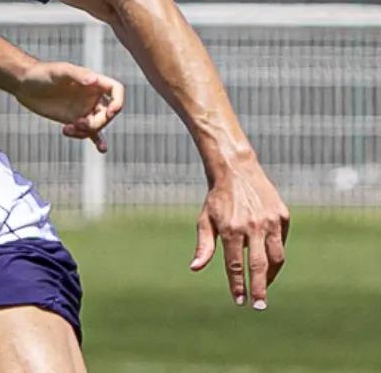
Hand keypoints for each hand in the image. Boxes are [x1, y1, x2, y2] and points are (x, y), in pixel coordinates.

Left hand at [11, 62, 124, 152]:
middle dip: (97, 122)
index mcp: (92, 82)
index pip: (116, 90)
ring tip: (67, 129)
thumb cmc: (41, 73)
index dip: (118, 102)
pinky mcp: (74, 120)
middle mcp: (91, 96)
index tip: (110, 112)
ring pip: (97, 125)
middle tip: (77, 123)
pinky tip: (102, 149)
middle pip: (108, 113)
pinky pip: (90, 132)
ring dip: (86, 132)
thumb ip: (76, 75)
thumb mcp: (58, 72)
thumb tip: (93, 80)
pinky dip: (97, 140)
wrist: (24, 84)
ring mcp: (83, 109)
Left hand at [190, 159, 289, 308]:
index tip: (239, 301)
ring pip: (276, 257)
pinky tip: (270, 263)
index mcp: (230, 229)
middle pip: (259, 265)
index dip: (237, 284)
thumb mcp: (205, 220)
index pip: (235, 265)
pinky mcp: (282, 216)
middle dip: (259, 288)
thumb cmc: (218, 199)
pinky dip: (276, 255)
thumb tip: (195, 268)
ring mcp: (270, 221)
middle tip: (258, 306)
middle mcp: (252, 226)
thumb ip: (203, 246)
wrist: (236, 171)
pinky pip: (281, 242)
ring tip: (265, 287)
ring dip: (271, 276)